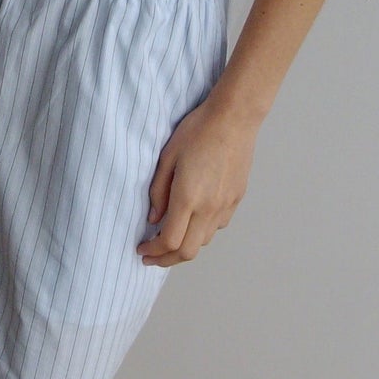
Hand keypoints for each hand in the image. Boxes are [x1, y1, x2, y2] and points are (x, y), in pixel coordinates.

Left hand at [136, 95, 257, 266]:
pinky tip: (192, 220)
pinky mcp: (236, 199)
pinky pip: (218, 226)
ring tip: (169, 238)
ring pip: (204, 241)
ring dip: (185, 246)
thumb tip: (154, 219)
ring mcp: (226, 205)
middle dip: (167, 260)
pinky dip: (202, 231)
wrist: (234, 118)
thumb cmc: (198, 131)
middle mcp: (209, 207)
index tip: (141, 249)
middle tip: (152, 256)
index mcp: (189, 197)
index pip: (169, 241)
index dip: (153, 251)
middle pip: (188, 251)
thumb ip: (158, 192)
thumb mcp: (167, 157)